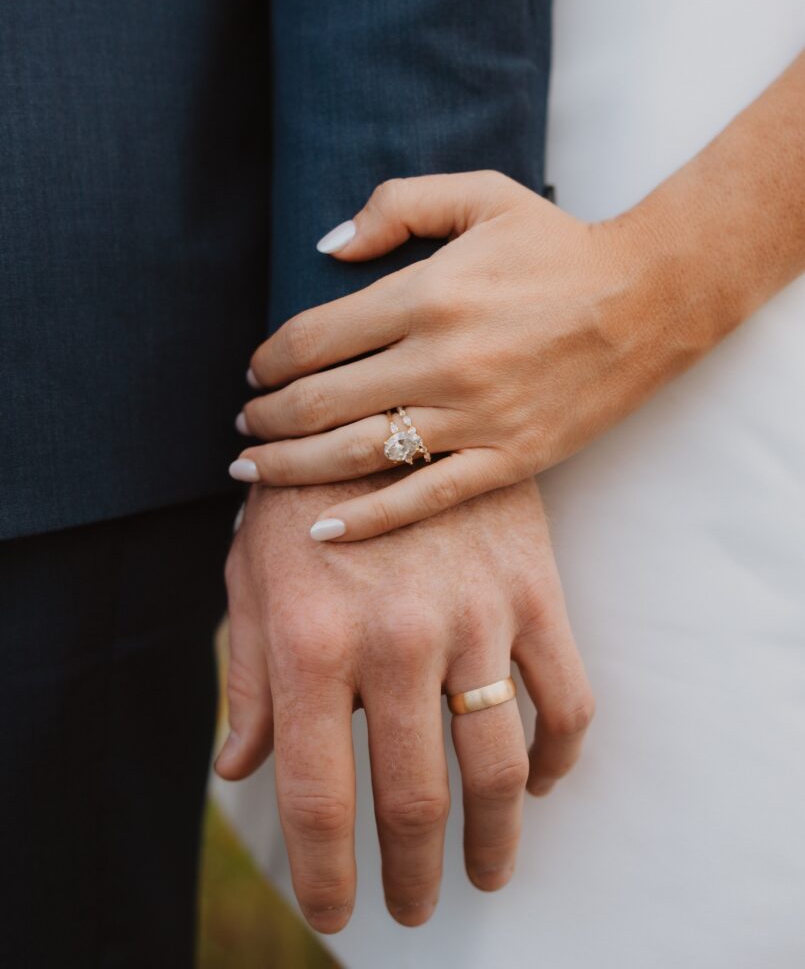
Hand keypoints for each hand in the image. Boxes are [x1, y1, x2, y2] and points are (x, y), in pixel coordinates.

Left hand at [215, 474, 593, 932]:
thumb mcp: (252, 575)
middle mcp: (394, 641)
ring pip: (500, 768)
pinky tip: (539, 780)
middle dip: (413, 875)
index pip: (319, 798)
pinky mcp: (531, 589)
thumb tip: (241, 766)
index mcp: (310, 644)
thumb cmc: (301, 493)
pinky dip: (559, 756)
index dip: (326, 875)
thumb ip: (248, 676)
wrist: (381, 401)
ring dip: (495, 840)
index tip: (336, 912)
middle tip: (414, 907)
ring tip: (485, 871)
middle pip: (414, 802)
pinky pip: (566, 699)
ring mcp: (473, 615)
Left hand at [233, 171, 674, 539]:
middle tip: (243, 428)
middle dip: (266, 420)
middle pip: (319, 403)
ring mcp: (474, 418)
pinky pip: (422, 499)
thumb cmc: (558, 246)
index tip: (254, 374)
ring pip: (355, 455)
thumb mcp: (480, 195)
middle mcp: (440, 361)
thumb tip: (326, 246)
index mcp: (425, 295)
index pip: (312, 338)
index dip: (267, 361)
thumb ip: (396, 206)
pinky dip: (367, 520)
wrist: (648, 299)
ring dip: (290, 468)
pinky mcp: (506, 460)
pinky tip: (321, 530)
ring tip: (251, 472)